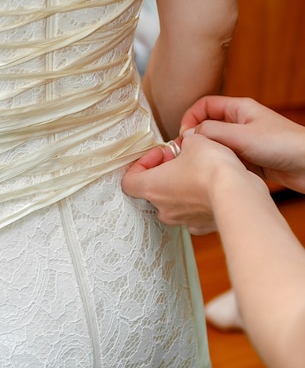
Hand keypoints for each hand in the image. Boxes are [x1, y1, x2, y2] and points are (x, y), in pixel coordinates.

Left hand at [122, 134, 246, 233]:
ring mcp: (183, 220)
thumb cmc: (210, 168)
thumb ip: (186, 143)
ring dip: (181, 186)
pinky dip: (199, 201)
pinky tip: (212, 188)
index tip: (160, 153)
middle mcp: (164, 208)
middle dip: (165, 172)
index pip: (129, 180)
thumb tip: (189, 144)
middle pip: (153, 190)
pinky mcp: (202, 226)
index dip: (141, 163)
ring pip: (174, 202)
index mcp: (152, 187)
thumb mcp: (195, 141)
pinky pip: (194, 212)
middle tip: (181, 158)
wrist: (237, 194)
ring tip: (199, 170)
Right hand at [180, 96, 304, 193]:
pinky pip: (228, 161)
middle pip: (208, 127)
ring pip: (217, 147)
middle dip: (198, 141)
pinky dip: (224, 168)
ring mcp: (245, 142)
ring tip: (209, 167)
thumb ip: (213, 132)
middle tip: (190, 155)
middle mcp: (241, 123)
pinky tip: (225, 176)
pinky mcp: (251, 160)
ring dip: (212, 156)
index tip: (184, 136)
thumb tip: (188, 134)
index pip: (204, 106)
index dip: (191, 118)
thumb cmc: (285, 145)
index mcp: (239, 109)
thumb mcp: (243, 136)